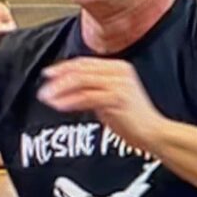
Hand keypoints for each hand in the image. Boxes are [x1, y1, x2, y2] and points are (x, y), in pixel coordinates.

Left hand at [37, 58, 165, 150]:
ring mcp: (119, 84)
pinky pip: (87, 97)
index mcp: (118, 68)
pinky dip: (70, 101)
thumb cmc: (133, 119)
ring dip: (60, 90)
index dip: (64, 67)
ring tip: (47, 98)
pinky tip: (59, 106)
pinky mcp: (117, 98)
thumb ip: (92, 89)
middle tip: (43, 87)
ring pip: (81, 81)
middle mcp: (119, 72)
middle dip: (58, 78)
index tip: (48, 73)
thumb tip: (67, 87)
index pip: (85, 63)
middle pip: (81, 70)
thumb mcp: (109, 97)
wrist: (153, 134)